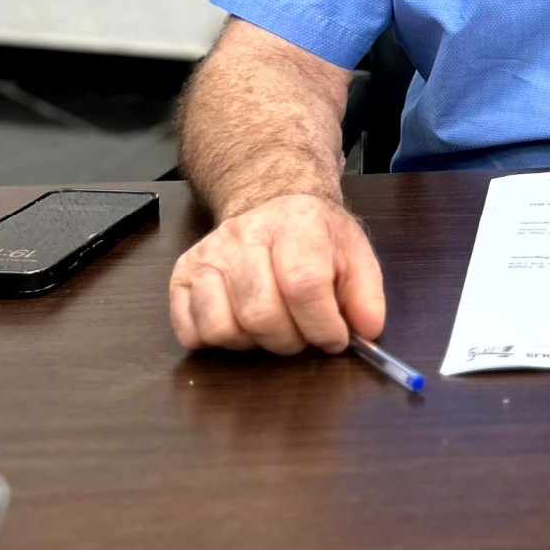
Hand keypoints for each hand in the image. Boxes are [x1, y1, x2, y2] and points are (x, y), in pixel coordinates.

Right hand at [168, 192, 385, 356]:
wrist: (274, 206)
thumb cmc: (315, 238)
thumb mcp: (354, 255)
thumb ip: (366, 295)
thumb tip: (366, 331)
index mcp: (295, 224)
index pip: (303, 284)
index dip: (321, 324)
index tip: (334, 339)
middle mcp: (244, 235)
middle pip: (260, 313)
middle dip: (290, 340)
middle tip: (303, 333)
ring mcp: (208, 255)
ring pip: (222, 328)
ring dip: (253, 343)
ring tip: (271, 326)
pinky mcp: (182, 275)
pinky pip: (189, 331)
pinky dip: (216, 341)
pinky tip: (240, 323)